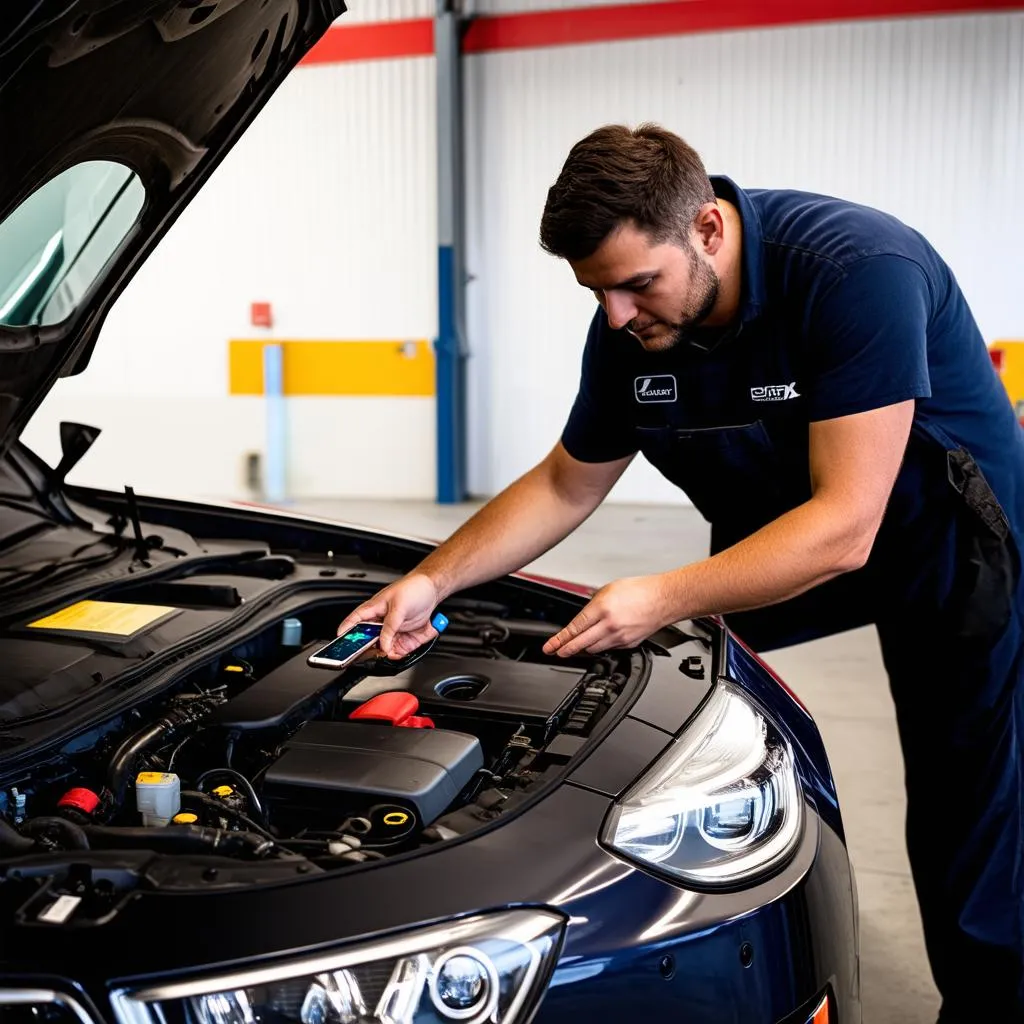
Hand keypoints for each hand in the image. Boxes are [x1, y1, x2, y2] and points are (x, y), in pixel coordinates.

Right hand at [336, 573, 440, 658]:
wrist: (434, 589)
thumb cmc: (414, 588)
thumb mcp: (399, 607)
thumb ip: (390, 627)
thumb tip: (384, 645)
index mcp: (374, 609)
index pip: (354, 622)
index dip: (346, 633)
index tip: (341, 644)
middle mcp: (382, 622)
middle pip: (369, 640)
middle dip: (369, 650)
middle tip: (372, 654)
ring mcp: (394, 631)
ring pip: (384, 649)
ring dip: (386, 654)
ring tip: (389, 655)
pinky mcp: (406, 637)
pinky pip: (400, 651)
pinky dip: (400, 655)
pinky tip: (400, 654)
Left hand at [542, 575, 670, 657]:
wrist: (664, 599)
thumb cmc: (640, 590)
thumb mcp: (609, 589)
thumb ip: (594, 603)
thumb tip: (584, 615)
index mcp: (602, 608)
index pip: (575, 628)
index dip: (559, 639)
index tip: (550, 646)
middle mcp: (609, 625)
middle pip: (581, 643)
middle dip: (565, 650)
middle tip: (555, 653)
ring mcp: (619, 637)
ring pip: (594, 649)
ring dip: (583, 647)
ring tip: (574, 646)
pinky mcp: (628, 644)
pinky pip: (609, 648)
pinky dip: (601, 645)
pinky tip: (598, 641)